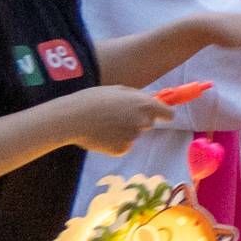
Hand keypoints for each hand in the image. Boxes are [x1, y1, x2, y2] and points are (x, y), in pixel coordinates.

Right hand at [55, 87, 174, 155]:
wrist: (72, 118)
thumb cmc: (93, 100)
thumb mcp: (117, 90)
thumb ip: (138, 95)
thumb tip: (153, 97)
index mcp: (145, 104)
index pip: (169, 113)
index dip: (164, 113)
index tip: (161, 114)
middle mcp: (143, 122)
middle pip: (149, 123)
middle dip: (138, 120)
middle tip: (117, 114)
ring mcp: (133, 137)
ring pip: (133, 134)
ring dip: (124, 130)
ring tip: (104, 123)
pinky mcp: (121, 149)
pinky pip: (123, 145)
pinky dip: (114, 142)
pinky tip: (101, 134)